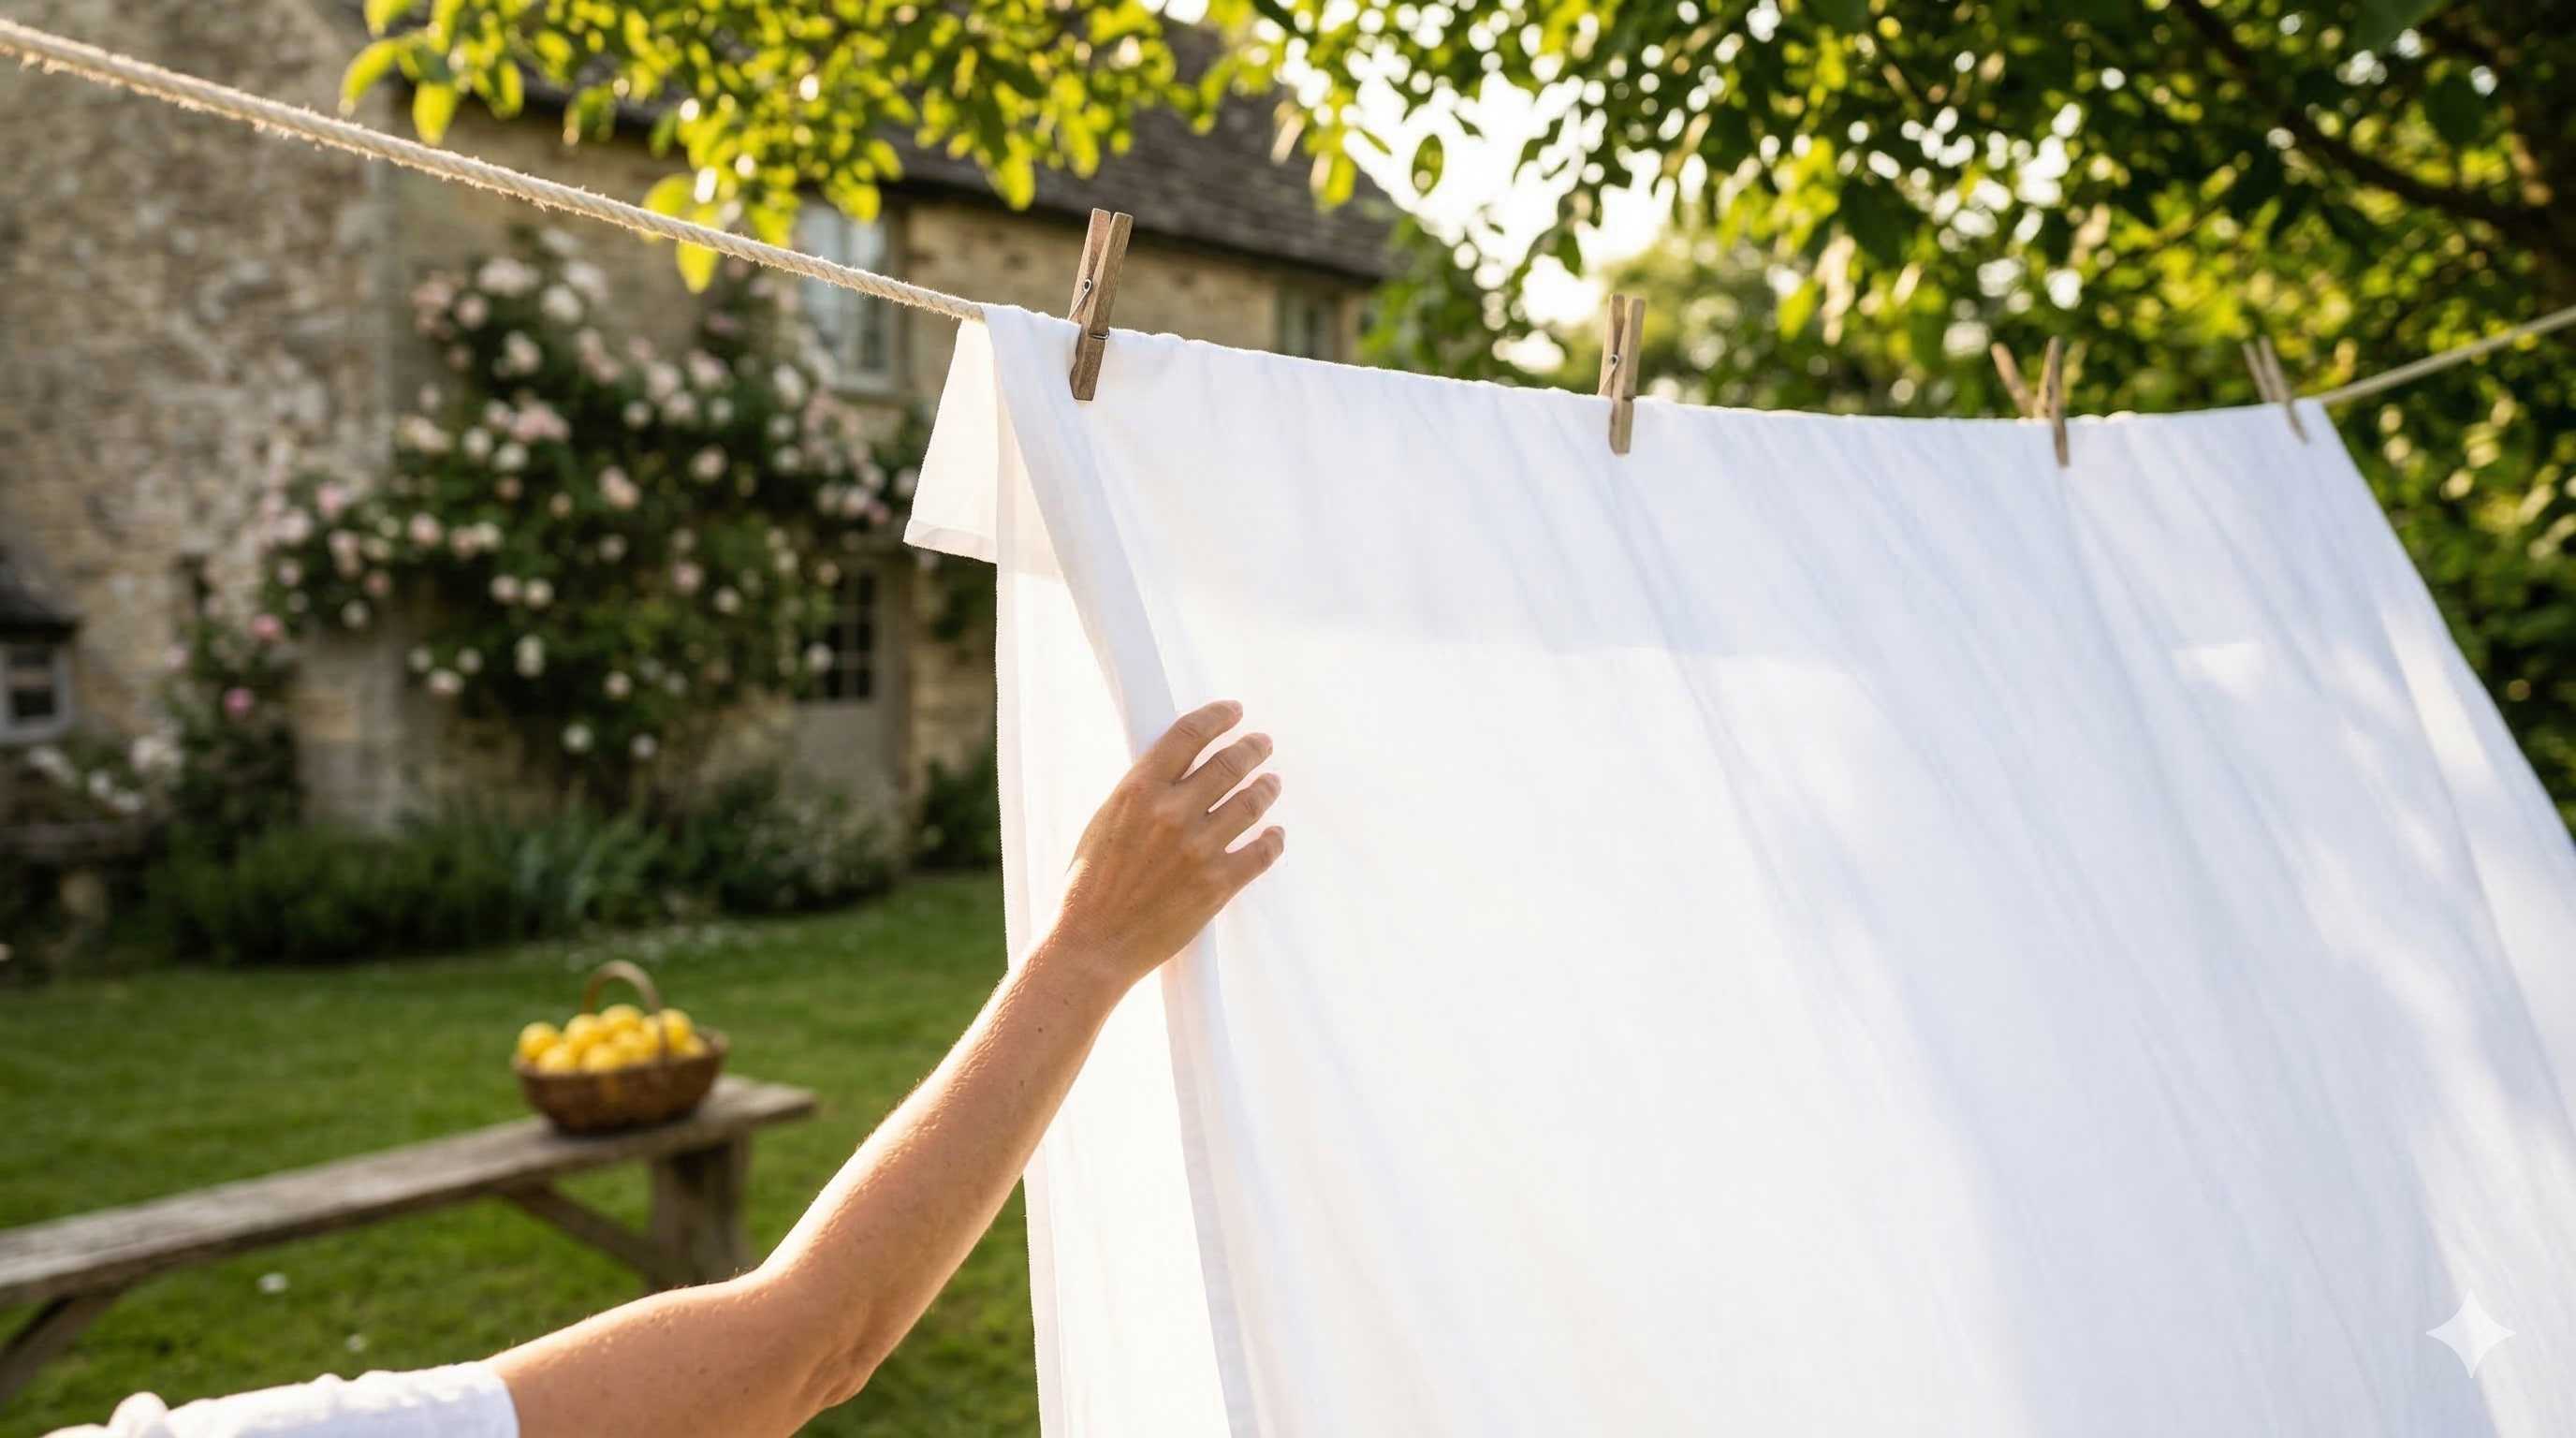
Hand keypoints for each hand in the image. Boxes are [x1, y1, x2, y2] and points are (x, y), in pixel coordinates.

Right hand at [1043, 700, 1285, 992]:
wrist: (1092, 945)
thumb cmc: (1089, 885)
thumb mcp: (1105, 821)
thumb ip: (1142, 794)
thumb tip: (1177, 769)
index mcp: (1138, 791)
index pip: (1188, 734)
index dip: (1217, 717)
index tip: (1233, 712)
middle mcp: (1171, 814)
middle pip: (1229, 763)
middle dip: (1252, 748)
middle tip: (1262, 743)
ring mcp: (1198, 849)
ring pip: (1251, 803)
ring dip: (1266, 788)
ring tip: (1272, 783)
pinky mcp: (1217, 885)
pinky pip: (1261, 852)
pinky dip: (1273, 840)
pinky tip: (1275, 834)